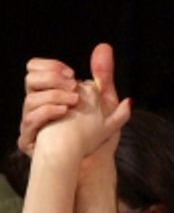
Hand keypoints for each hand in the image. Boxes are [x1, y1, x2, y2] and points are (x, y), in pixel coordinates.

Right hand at [19, 43, 123, 157]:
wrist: (91, 165)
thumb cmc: (94, 133)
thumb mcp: (103, 104)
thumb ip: (103, 78)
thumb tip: (105, 47)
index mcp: (48, 94)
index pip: (35, 69)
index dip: (50, 67)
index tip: (71, 73)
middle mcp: (36, 106)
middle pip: (30, 80)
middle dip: (52, 79)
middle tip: (72, 84)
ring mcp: (31, 122)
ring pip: (30, 99)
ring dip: (53, 96)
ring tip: (73, 100)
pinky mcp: (30, 139)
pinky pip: (30, 121)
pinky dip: (48, 113)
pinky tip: (64, 111)